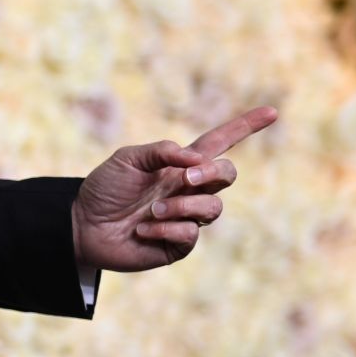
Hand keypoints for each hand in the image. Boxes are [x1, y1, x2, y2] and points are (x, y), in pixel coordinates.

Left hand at [71, 106, 277, 271]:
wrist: (83, 224)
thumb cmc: (104, 189)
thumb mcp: (127, 159)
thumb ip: (161, 150)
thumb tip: (196, 159)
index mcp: (179, 164)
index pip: (219, 143)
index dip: (245, 127)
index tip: (273, 112)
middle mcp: (189, 189)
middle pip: (227, 174)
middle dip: (212, 174)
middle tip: (185, 179)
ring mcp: (188, 217)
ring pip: (213, 207)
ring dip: (181, 206)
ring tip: (151, 211)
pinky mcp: (180, 244)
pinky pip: (190, 233)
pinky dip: (165, 229)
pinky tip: (143, 230)